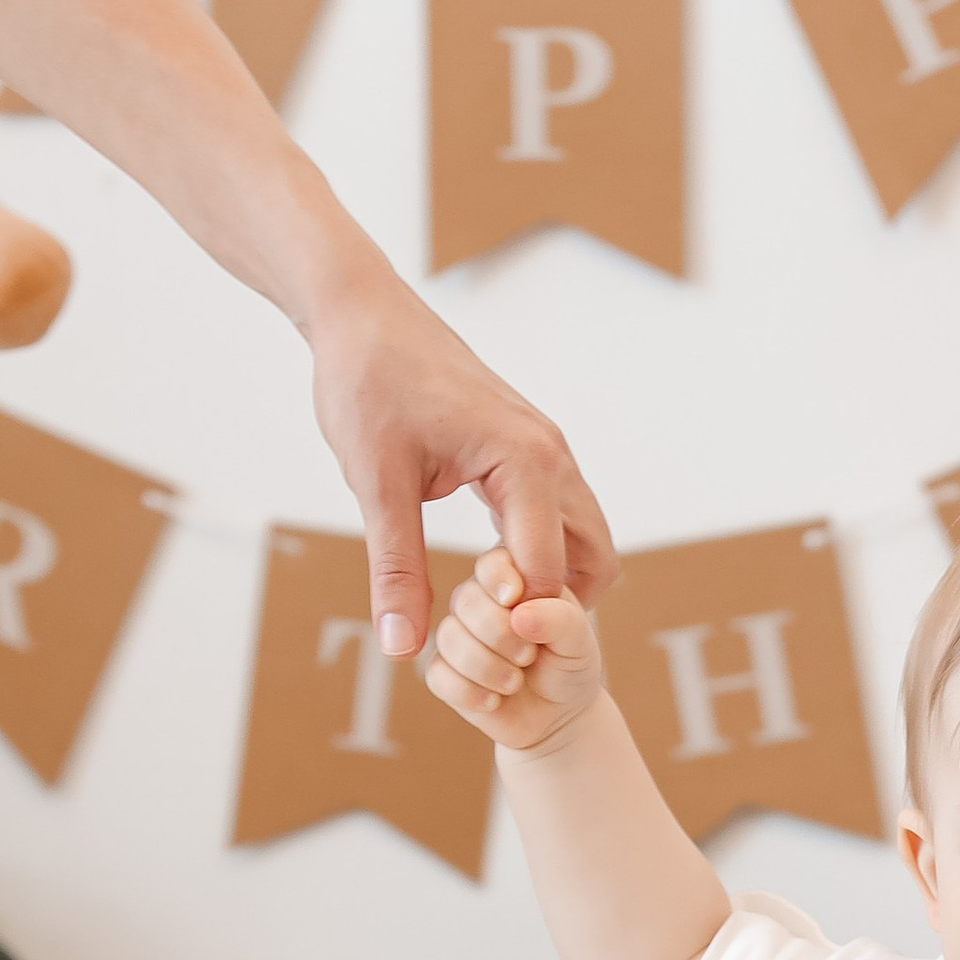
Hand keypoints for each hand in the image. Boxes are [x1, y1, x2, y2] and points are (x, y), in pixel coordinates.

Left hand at [305, 264, 618, 658]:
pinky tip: (486, 568)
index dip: (512, 621)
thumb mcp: (375, 484)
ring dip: (552, 583)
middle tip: (492, 632)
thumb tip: (400, 647)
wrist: (364, 313)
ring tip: (487, 603)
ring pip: (586, 541)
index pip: (547, 574)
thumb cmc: (367, 384)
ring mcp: (550, 452)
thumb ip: (395, 569)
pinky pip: (562, 518)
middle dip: (552, 609)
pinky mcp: (533, 452)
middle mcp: (554, 456)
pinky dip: (541, 554)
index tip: (467, 639)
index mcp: (525, 461)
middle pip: (595, 561)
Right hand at [428, 548, 606, 755]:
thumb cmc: (569, 665)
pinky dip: (470, 693)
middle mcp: (479, 601)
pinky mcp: (444, 671)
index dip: (500, 581)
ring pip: (448, 638)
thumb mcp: (579, 641)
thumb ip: (560, 620)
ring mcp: (457, 635)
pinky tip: (494, 701)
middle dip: (500, 635)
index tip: (517, 602)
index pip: (491, 563)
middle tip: (529, 656)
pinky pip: (438, 675)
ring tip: (515, 683)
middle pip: (465, 600)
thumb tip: (519, 614)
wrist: (559, 713)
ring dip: (487, 668)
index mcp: (513, 580)